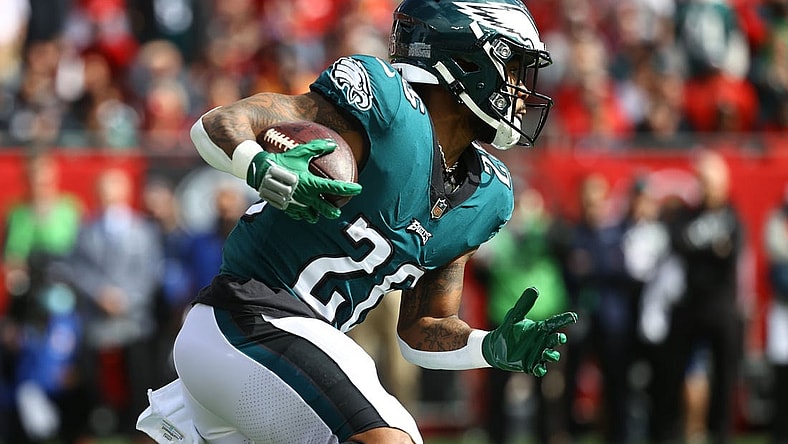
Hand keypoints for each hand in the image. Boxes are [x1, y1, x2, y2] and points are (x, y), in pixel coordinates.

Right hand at [247, 139, 361, 221]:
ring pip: (311, 215)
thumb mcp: (300, 153)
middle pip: (325, 208)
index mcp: (311, 183)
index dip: (349, 189)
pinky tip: (303, 211)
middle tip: (337, 211)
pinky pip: (298, 215)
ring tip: (318, 213)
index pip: (335, 188)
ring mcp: (296, 204)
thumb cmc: (281, 161)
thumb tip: (332, 144)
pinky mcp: (287, 208)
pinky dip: (302, 214)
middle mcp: (306, 196)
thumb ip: (317, 148)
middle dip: (333, 211)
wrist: (261, 172)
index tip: (358, 189)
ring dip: (316, 215)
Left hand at [482, 287, 576, 375]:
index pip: (554, 323)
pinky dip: (540, 369)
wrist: (496, 347)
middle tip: (560, 337)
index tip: (573, 317)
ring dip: (551, 355)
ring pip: (550, 355)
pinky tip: (538, 369)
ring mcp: (537, 354)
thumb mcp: (514, 316)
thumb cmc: (508, 330)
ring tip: (548, 354)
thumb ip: (524, 304)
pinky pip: (538, 368)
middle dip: (558, 339)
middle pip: (554, 340)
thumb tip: (534, 289)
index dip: (564, 319)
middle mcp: (542, 341)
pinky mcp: (531, 365)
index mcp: (540, 329)